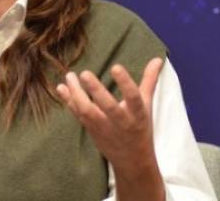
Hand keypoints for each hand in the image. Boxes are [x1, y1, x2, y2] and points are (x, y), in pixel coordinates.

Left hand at [56, 58, 162, 173]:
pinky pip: (78, 115)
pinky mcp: (91, 130)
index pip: (133, 98)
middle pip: (108, 107)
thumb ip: (149, 80)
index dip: (125, 83)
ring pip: (88, 112)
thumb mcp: (146, 105)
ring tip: (70, 76)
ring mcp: (104, 127)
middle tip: (85, 73)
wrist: (132, 160)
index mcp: (137, 114)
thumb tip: (157, 59)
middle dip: (96, 91)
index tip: (115, 67)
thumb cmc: (139, 127)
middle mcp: (121, 121)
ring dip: (76, 94)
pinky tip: (61, 87)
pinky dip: (68, 101)